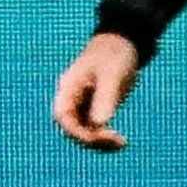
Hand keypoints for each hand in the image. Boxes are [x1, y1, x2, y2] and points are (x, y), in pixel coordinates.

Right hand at [54, 29, 142, 150]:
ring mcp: (84, 104)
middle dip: (91, 139)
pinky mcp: (96, 107)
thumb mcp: (112, 75)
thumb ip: (105, 98)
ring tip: (121, 144)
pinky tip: (121, 141)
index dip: (76, 131)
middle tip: (117, 141)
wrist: (123, 43)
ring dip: (99, 142)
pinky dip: (105, 137)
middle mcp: (73, 98)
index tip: (99, 136)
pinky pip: (95, 129)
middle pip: (72, 128)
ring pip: (83, 131)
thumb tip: (100, 124)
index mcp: (69, 88)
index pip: (62, 116)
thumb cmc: (114, 54)